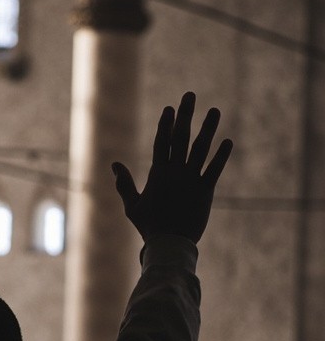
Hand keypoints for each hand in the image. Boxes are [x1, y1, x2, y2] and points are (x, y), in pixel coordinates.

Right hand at [112, 92, 232, 243]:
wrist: (169, 244)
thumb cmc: (149, 226)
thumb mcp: (132, 205)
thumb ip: (124, 183)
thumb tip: (114, 164)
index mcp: (157, 173)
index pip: (161, 142)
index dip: (166, 123)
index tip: (171, 108)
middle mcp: (175, 172)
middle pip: (180, 137)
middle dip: (185, 115)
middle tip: (190, 96)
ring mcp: (191, 180)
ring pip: (200, 148)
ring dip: (208, 128)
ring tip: (215, 111)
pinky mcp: (206, 191)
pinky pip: (214, 169)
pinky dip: (221, 155)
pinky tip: (227, 141)